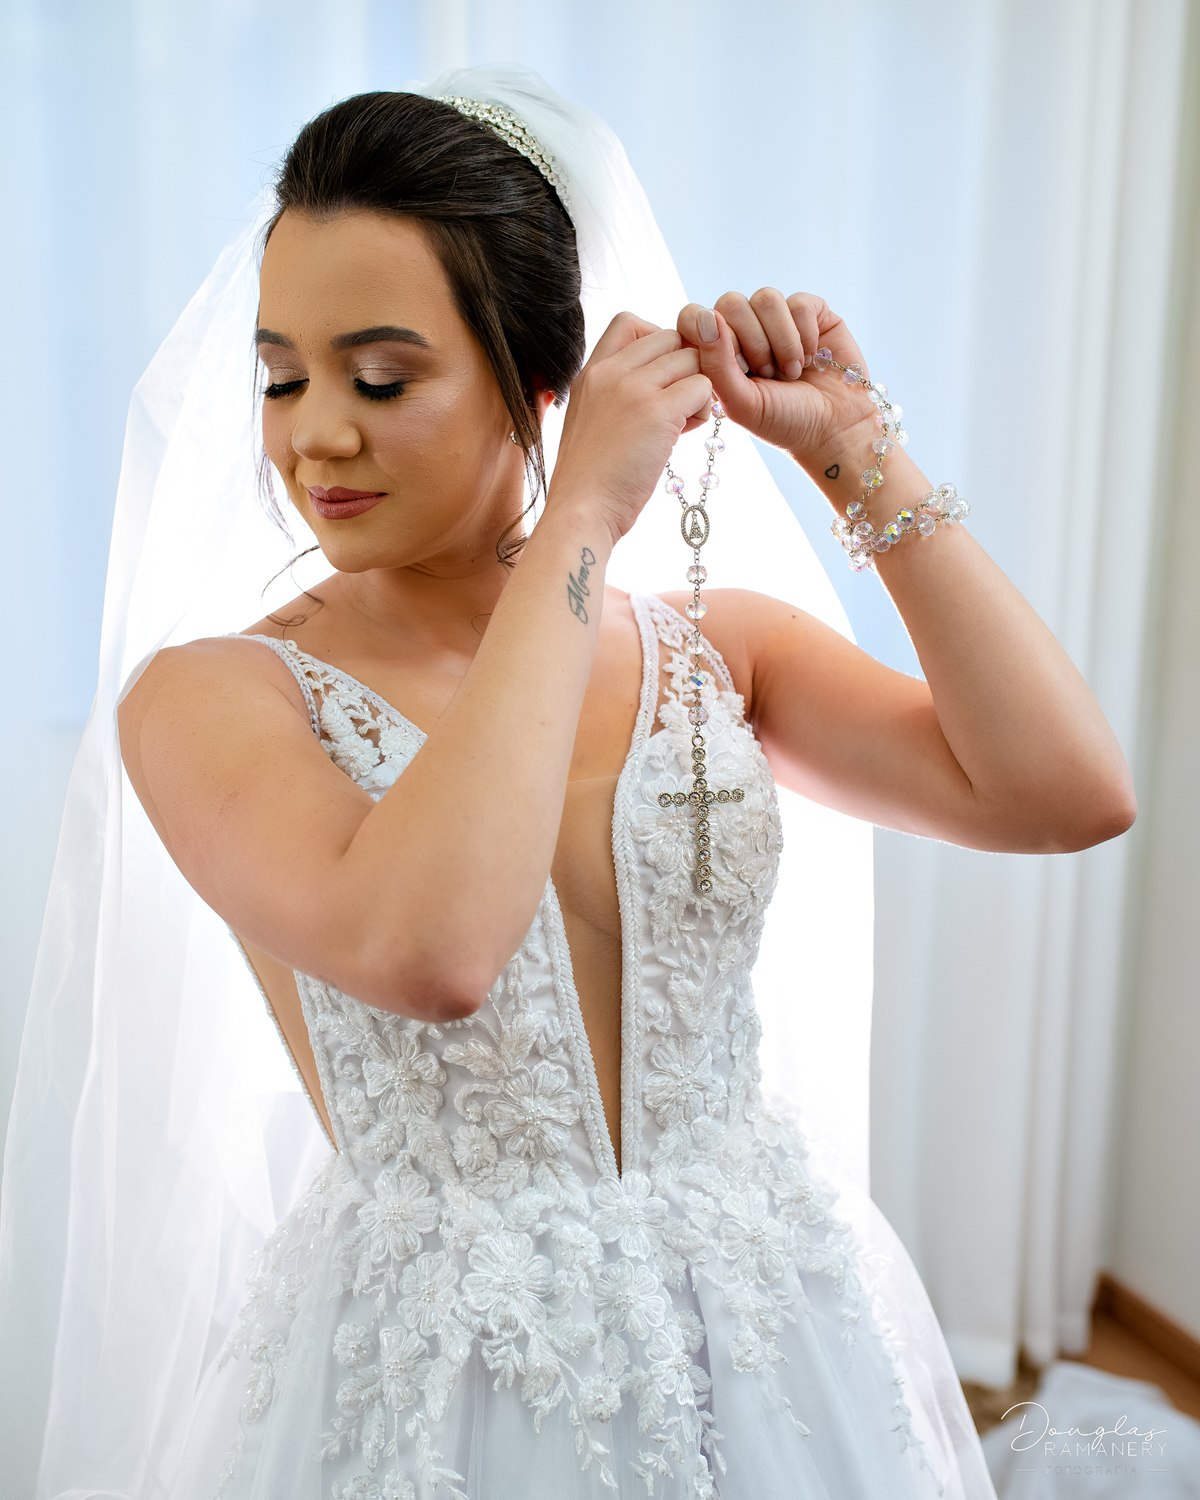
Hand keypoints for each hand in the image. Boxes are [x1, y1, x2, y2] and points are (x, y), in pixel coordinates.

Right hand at [549, 312, 712, 544]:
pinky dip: (703, 410)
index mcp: (589, 372)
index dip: (657, 343)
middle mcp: (609, 371)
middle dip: (683, 367)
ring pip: (692, 359)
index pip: (630, 322)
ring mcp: (632, 387)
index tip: (659, 379)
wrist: (581, 512)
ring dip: (698, 389)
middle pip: (670, 337)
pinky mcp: (657, 411)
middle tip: (677, 406)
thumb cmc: (590, 481)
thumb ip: (614, 396)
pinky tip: (685, 435)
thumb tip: (658, 385)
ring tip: (683, 424)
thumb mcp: (589, 422)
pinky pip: (703, 387)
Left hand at [677, 292, 875, 471]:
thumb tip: (706, 315)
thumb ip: (715, 364)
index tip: (735, 370)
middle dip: (752, 344)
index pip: (694, 316)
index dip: (712, 338)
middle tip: (768, 374)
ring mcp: (777, 317)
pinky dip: (806, 337)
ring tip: (791, 371)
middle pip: (730, 301)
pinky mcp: (810, 311)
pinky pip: (799, 303)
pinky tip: (813, 359)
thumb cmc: (783, 421)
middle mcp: (745, 328)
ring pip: (766, 298)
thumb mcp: (741, 402)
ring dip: (782, 342)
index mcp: (718, 350)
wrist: (834, 428)